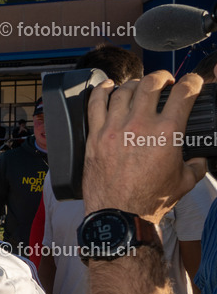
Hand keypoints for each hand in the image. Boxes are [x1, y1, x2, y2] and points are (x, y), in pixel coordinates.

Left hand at [83, 72, 207, 222]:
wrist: (118, 216)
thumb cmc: (148, 201)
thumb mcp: (184, 182)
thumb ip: (195, 165)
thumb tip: (198, 159)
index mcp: (168, 131)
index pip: (184, 91)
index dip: (193, 82)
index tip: (192, 83)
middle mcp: (140, 124)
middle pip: (151, 83)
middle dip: (162, 77)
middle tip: (164, 82)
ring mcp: (114, 129)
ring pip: (124, 90)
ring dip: (134, 84)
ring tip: (138, 88)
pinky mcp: (95, 137)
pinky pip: (95, 104)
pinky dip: (102, 91)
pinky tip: (108, 88)